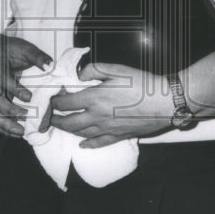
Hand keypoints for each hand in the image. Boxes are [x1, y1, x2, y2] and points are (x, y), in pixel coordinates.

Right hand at [0, 35, 51, 138]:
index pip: (3, 80)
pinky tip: (15, 133)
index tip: (29, 97)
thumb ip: (36, 56)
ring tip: (21, 131)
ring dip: (5, 123)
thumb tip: (50, 66)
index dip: (15, 90)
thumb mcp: (23, 48)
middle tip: (26, 116)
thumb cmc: (8, 50)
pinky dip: (2, 127)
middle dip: (10, 110)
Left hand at [50, 63, 172, 148]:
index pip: (66, 103)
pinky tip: (82, 144)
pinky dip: (88, 144)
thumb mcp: (117, 69)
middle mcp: (97, 116)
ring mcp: (107, 129)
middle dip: (55, 120)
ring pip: (81, 134)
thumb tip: (79, 75)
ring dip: (68, 131)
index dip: (54, 102)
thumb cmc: (142, 83)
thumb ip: (94, 69)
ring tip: (61, 126)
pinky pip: (99, 143)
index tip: (50, 99)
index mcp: (94, 98)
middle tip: (48, 117)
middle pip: (69, 122)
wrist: (165, 102)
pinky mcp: (119, 136)